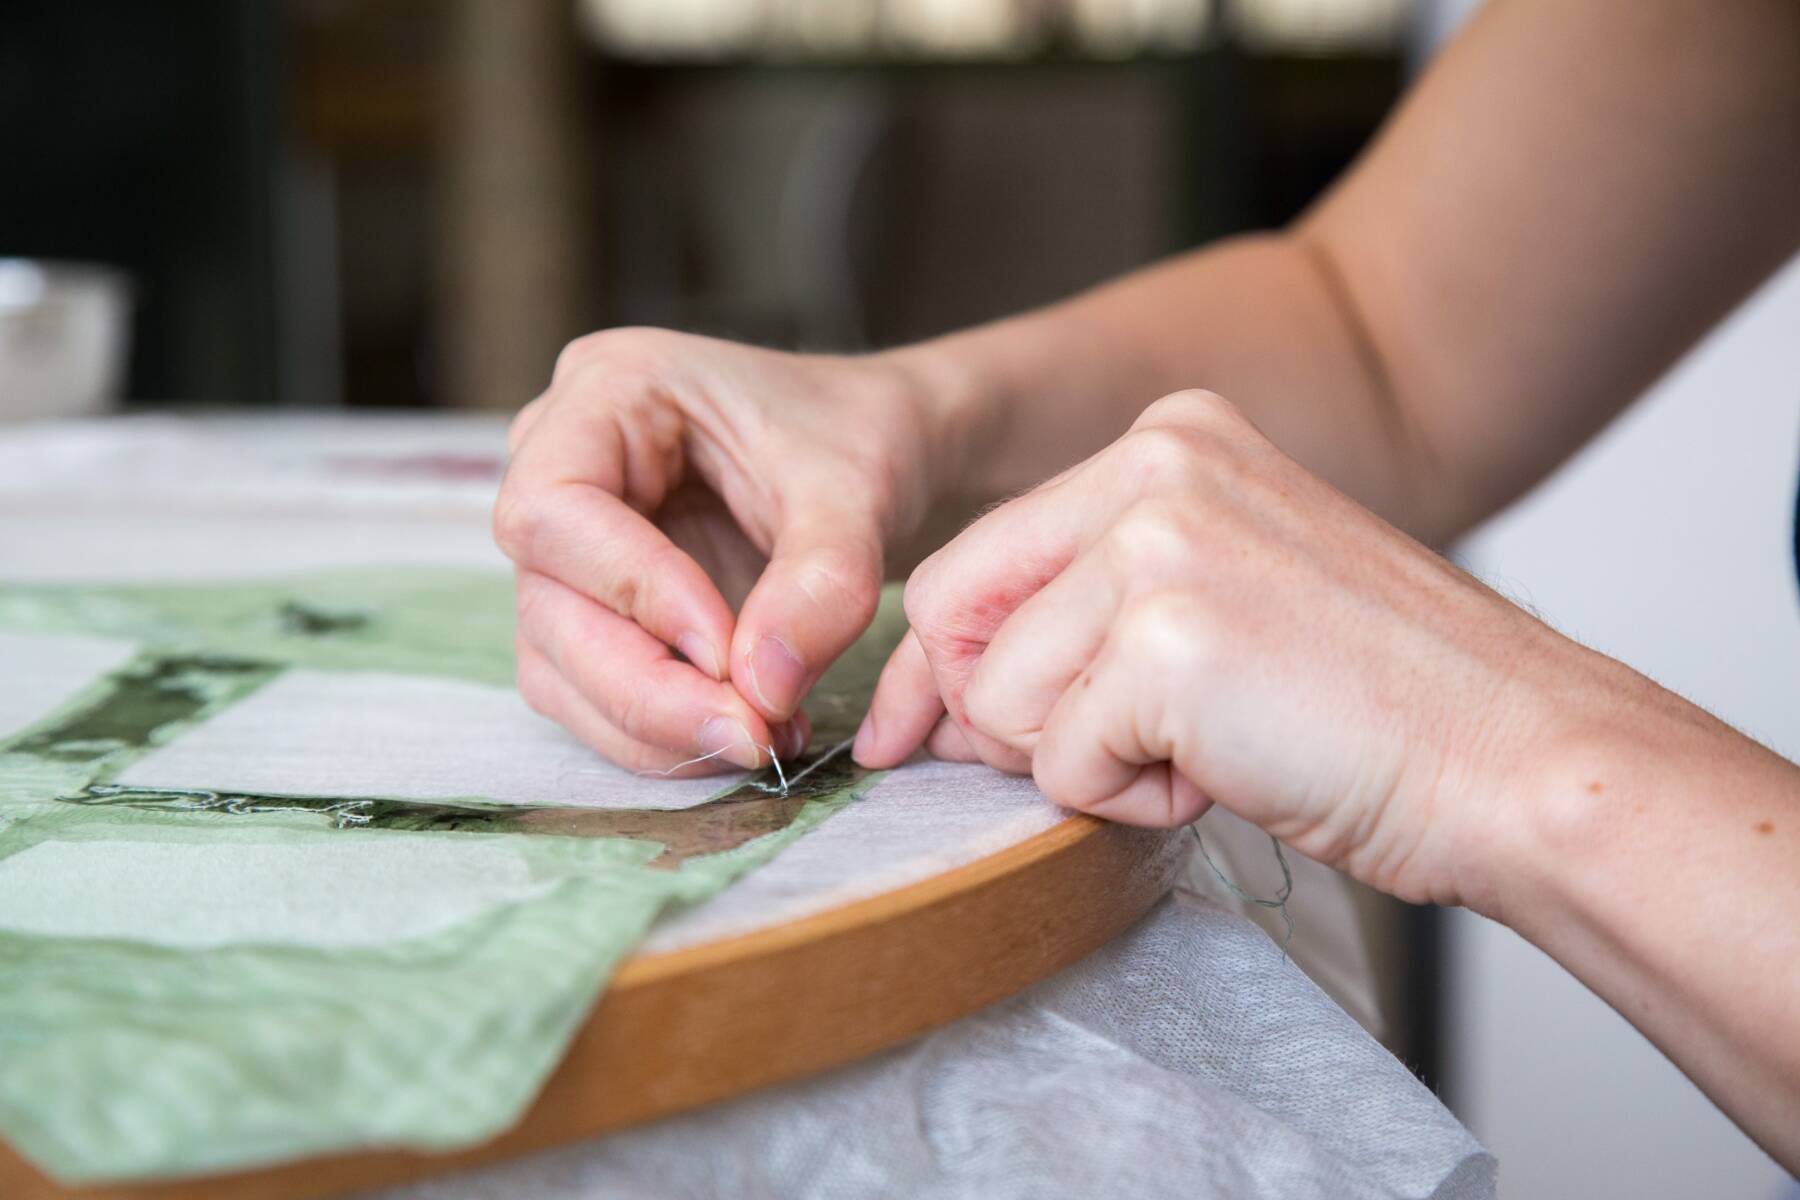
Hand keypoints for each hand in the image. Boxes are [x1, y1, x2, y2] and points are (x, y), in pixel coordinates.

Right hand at [496, 327, 959, 772]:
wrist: (886, 456)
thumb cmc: (863, 438)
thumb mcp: (860, 491)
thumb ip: (820, 582)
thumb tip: (762, 690)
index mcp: (610, 390)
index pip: (553, 508)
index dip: (629, 590)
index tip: (727, 650)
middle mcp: (563, 463)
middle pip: (547, 603)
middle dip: (646, 688)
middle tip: (750, 735)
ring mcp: (571, 545)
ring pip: (559, 666)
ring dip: (655, 727)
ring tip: (765, 740)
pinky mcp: (597, 611)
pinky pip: (595, 695)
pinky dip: (665, 735)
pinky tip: (749, 734)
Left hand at [855, 389, 1600, 906]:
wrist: (1518, 756)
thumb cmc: (1375, 701)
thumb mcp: (1214, 603)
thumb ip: (1078, 615)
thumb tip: (933, 701)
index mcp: (1166, 441)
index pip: (968, 563)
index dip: (956, 668)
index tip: (942, 732)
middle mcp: (1152, 465)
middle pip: (957, 626)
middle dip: (1009, 720)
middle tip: (1127, 747)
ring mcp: (1157, 545)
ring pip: (1001, 704)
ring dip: (1088, 763)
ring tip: (1212, 746)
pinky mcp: (1166, 640)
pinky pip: (1060, 766)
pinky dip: (1131, 803)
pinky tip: (1232, 770)